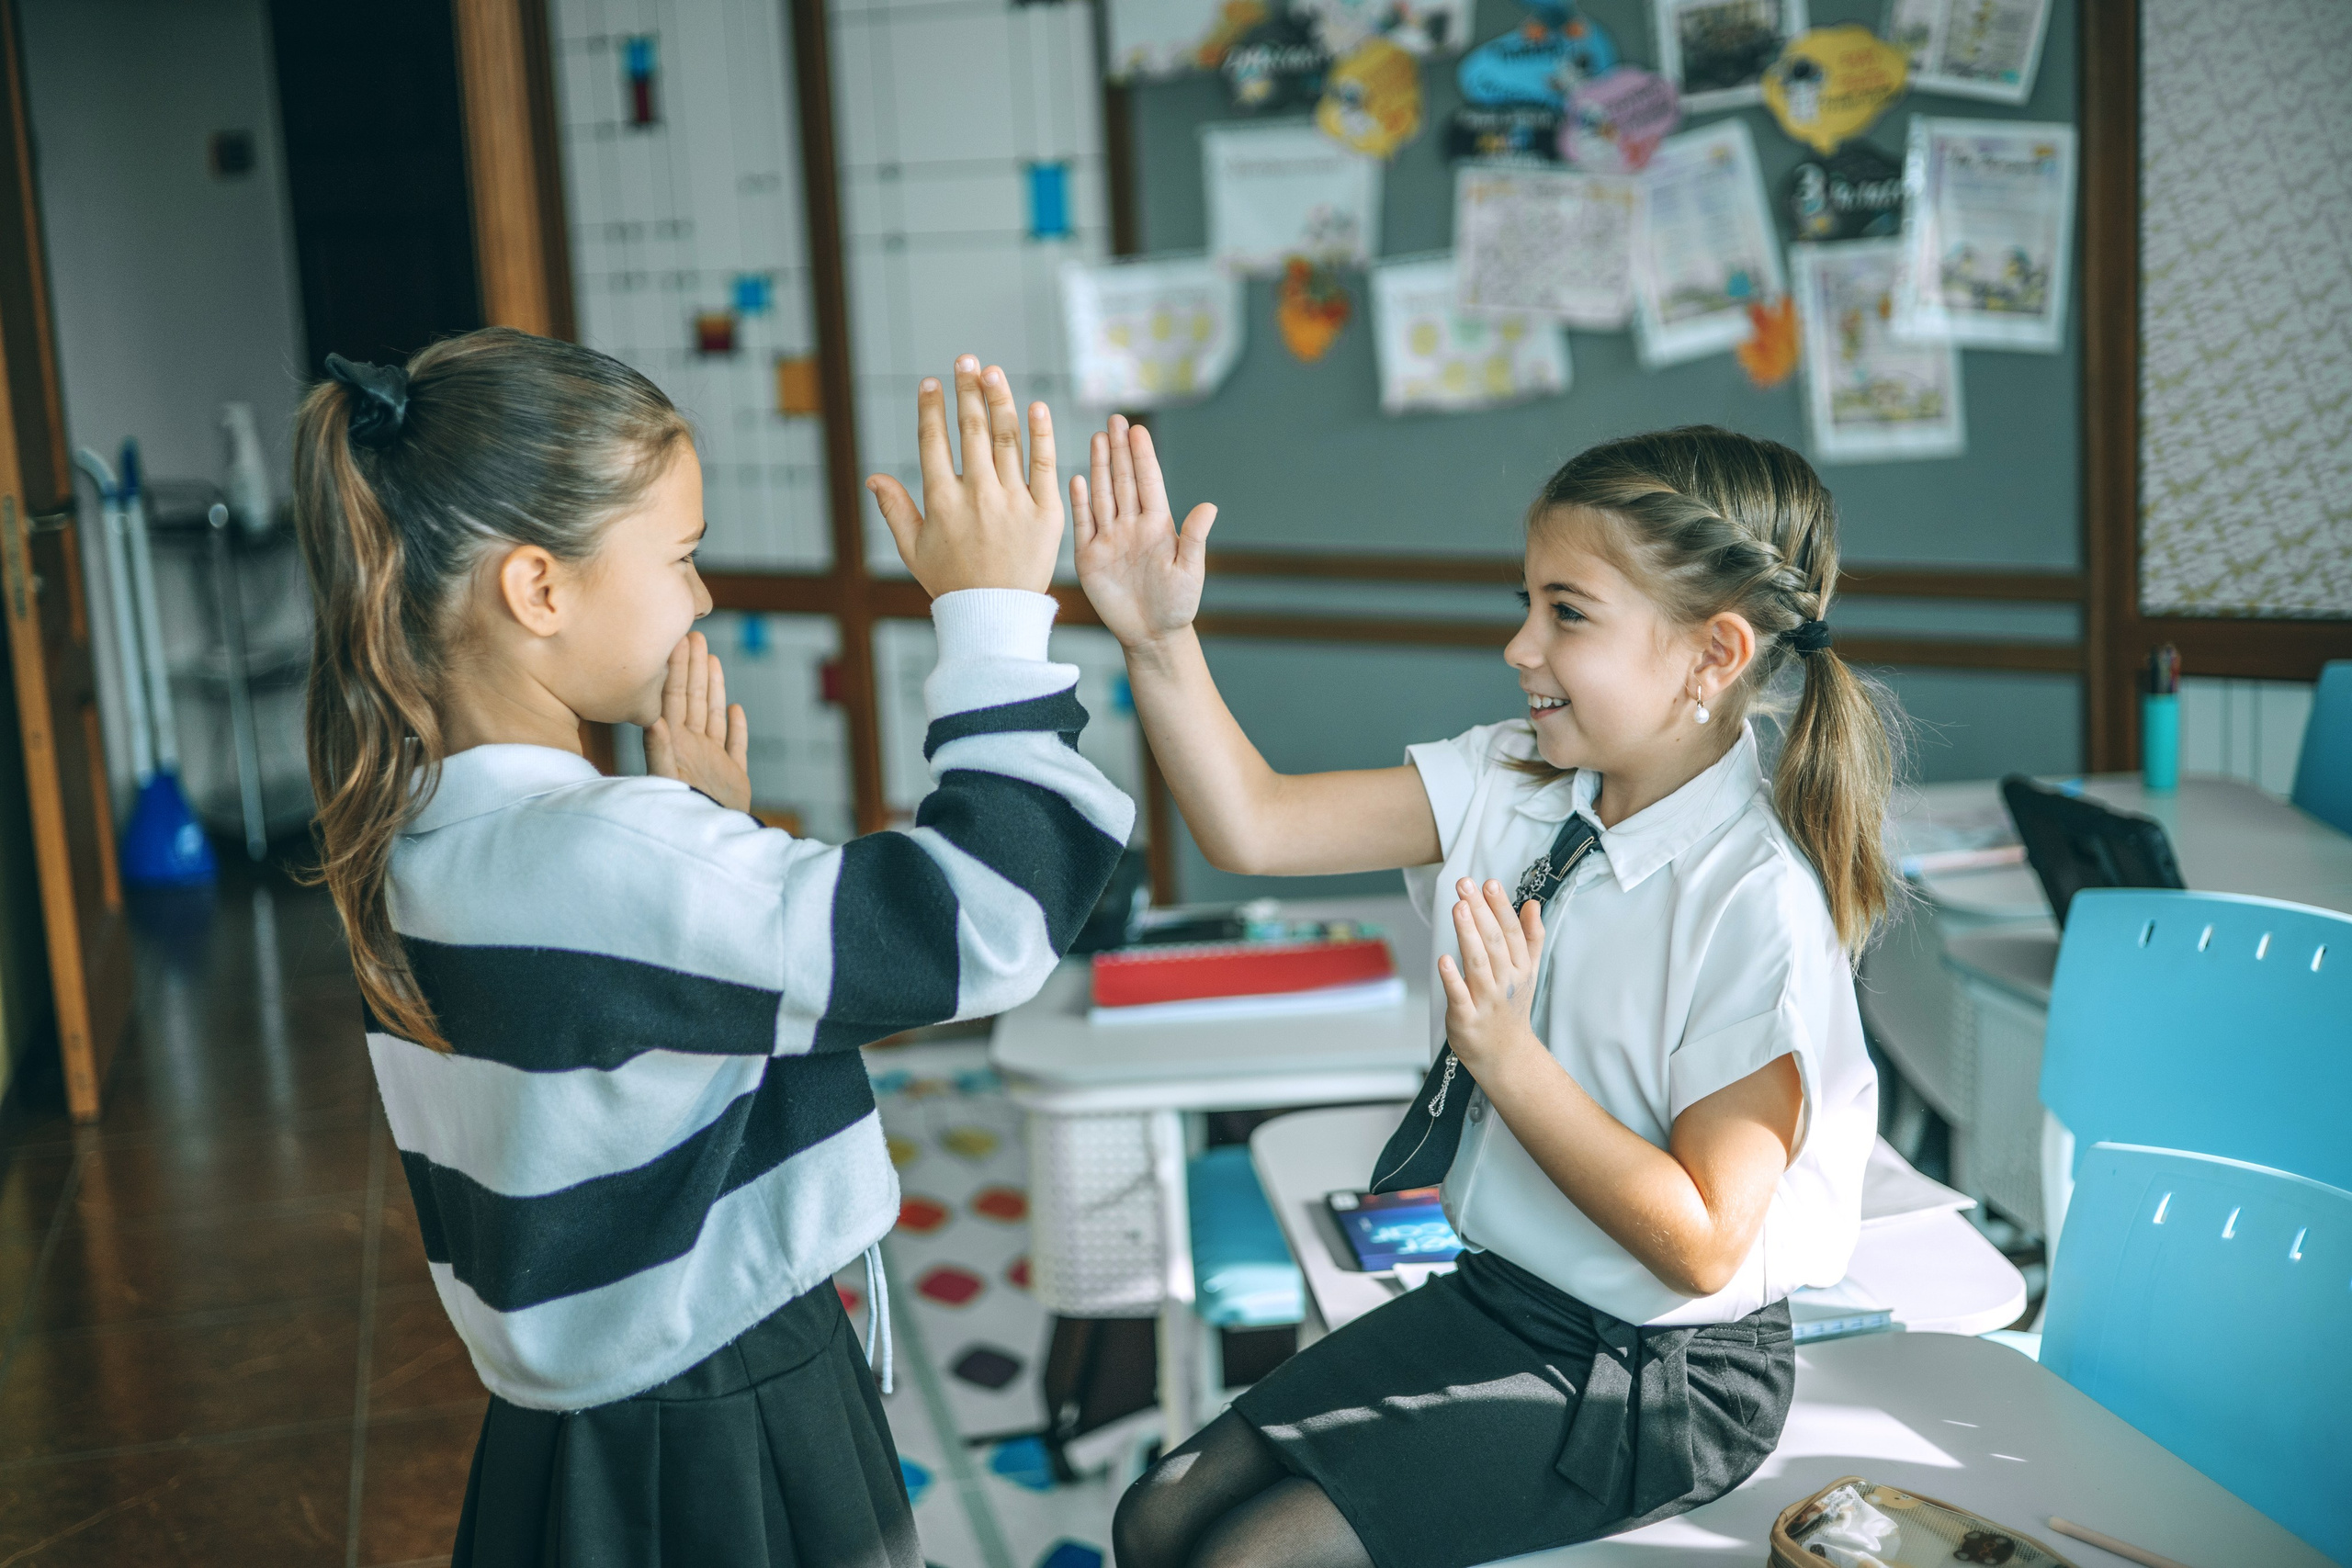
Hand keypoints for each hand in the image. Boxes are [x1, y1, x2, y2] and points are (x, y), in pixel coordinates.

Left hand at [645, 631, 750, 812]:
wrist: (711, 846)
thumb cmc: (682, 816)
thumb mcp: (668, 782)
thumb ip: (660, 753)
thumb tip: (653, 721)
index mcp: (675, 744)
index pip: (674, 698)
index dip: (677, 669)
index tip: (677, 640)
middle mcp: (692, 748)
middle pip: (693, 700)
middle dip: (694, 668)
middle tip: (695, 635)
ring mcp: (712, 762)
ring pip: (713, 716)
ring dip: (714, 688)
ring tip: (712, 661)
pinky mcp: (733, 778)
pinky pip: (735, 747)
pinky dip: (737, 728)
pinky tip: (736, 710)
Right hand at [868, 358, 1061, 595]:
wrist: (997, 616)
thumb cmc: (953, 583)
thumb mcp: (915, 550)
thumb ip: (895, 510)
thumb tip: (873, 476)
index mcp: (942, 501)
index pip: (934, 442)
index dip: (932, 409)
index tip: (932, 384)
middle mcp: (977, 495)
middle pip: (971, 430)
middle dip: (967, 389)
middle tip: (966, 359)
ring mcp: (1013, 501)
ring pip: (1006, 438)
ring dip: (999, 399)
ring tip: (992, 371)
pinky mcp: (1045, 512)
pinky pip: (1044, 464)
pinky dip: (1040, 433)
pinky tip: (1034, 405)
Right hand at [1072, 416, 1216, 652]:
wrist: (1152, 635)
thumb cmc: (1178, 605)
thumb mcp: (1190, 572)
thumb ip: (1194, 537)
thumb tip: (1210, 506)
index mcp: (1158, 526)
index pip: (1149, 483)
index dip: (1143, 456)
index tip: (1137, 429)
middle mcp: (1132, 526)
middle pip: (1124, 481)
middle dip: (1119, 450)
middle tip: (1114, 419)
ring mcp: (1109, 539)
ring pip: (1103, 495)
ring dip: (1099, 467)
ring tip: (1097, 438)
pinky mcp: (1090, 557)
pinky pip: (1083, 524)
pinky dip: (1079, 502)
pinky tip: (1076, 479)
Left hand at [1436, 878, 1546, 1074]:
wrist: (1505, 1056)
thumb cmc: (1511, 1007)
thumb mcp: (1527, 972)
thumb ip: (1531, 937)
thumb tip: (1532, 904)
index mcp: (1520, 968)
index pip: (1512, 932)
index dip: (1501, 907)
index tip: (1489, 883)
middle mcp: (1506, 982)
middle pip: (1495, 943)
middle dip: (1481, 912)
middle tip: (1465, 884)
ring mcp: (1486, 1001)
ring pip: (1478, 964)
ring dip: (1468, 935)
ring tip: (1458, 907)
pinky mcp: (1466, 1018)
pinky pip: (1459, 996)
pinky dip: (1453, 979)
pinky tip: (1444, 959)